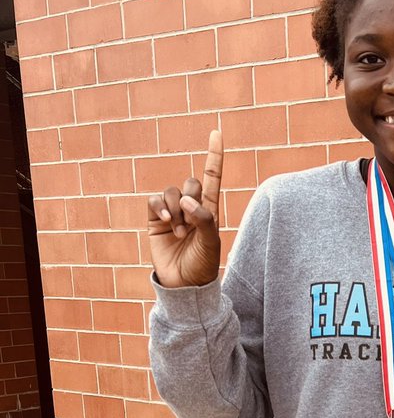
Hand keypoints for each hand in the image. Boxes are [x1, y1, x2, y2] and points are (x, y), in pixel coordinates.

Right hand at [147, 129, 223, 287]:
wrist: (183, 285)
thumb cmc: (202, 265)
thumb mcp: (211, 243)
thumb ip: (204, 219)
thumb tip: (186, 199)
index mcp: (209, 210)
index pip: (212, 177)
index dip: (214, 155)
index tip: (216, 132)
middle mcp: (191, 208)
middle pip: (190, 182)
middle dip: (191, 199)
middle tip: (191, 225)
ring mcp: (172, 213)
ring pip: (171, 192)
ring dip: (175, 210)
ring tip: (180, 233)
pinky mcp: (155, 219)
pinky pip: (154, 200)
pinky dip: (161, 208)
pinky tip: (167, 224)